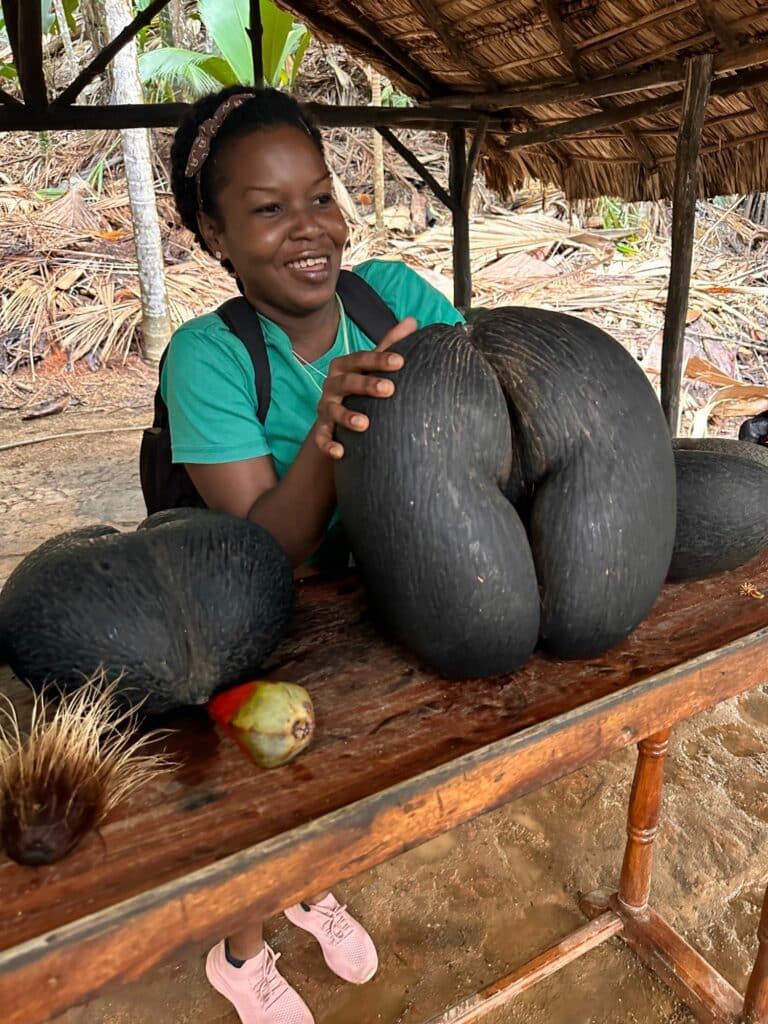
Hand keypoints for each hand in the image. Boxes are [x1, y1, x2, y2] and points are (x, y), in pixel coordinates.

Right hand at [314, 317, 416, 458]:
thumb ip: (390, 344)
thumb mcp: (373, 365)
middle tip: (389, 389)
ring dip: (347, 416)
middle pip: (348, 382)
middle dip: (367, 385)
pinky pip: (321, 437)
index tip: (400, 362)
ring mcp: (325, 407)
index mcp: (345, 366)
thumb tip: (412, 320)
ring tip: (364, 424)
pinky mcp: (322, 428)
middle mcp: (332, 384)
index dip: (379, 359)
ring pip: (332, 410)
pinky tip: (339, 453)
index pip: (361, 359)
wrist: (337, 411)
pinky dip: (328, 445)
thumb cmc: (360, 385)